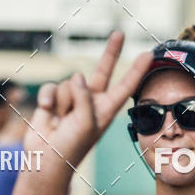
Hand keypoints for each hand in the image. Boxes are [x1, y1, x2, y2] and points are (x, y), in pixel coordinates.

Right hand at [24, 31, 150, 176]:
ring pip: (69, 82)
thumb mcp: (85, 123)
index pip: (124, 86)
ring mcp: (72, 100)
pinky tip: (46, 114)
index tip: (148, 55)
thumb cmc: (71, 147)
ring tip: (60, 121)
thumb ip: (84, 97)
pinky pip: (51, 87)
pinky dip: (47, 100)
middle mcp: (91, 102)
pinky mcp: (53, 99)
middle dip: (111, 53)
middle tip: (120, 33)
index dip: (136, 71)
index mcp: (105, 110)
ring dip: (62, 101)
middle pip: (103, 71)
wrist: (45, 160)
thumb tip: (77, 76)